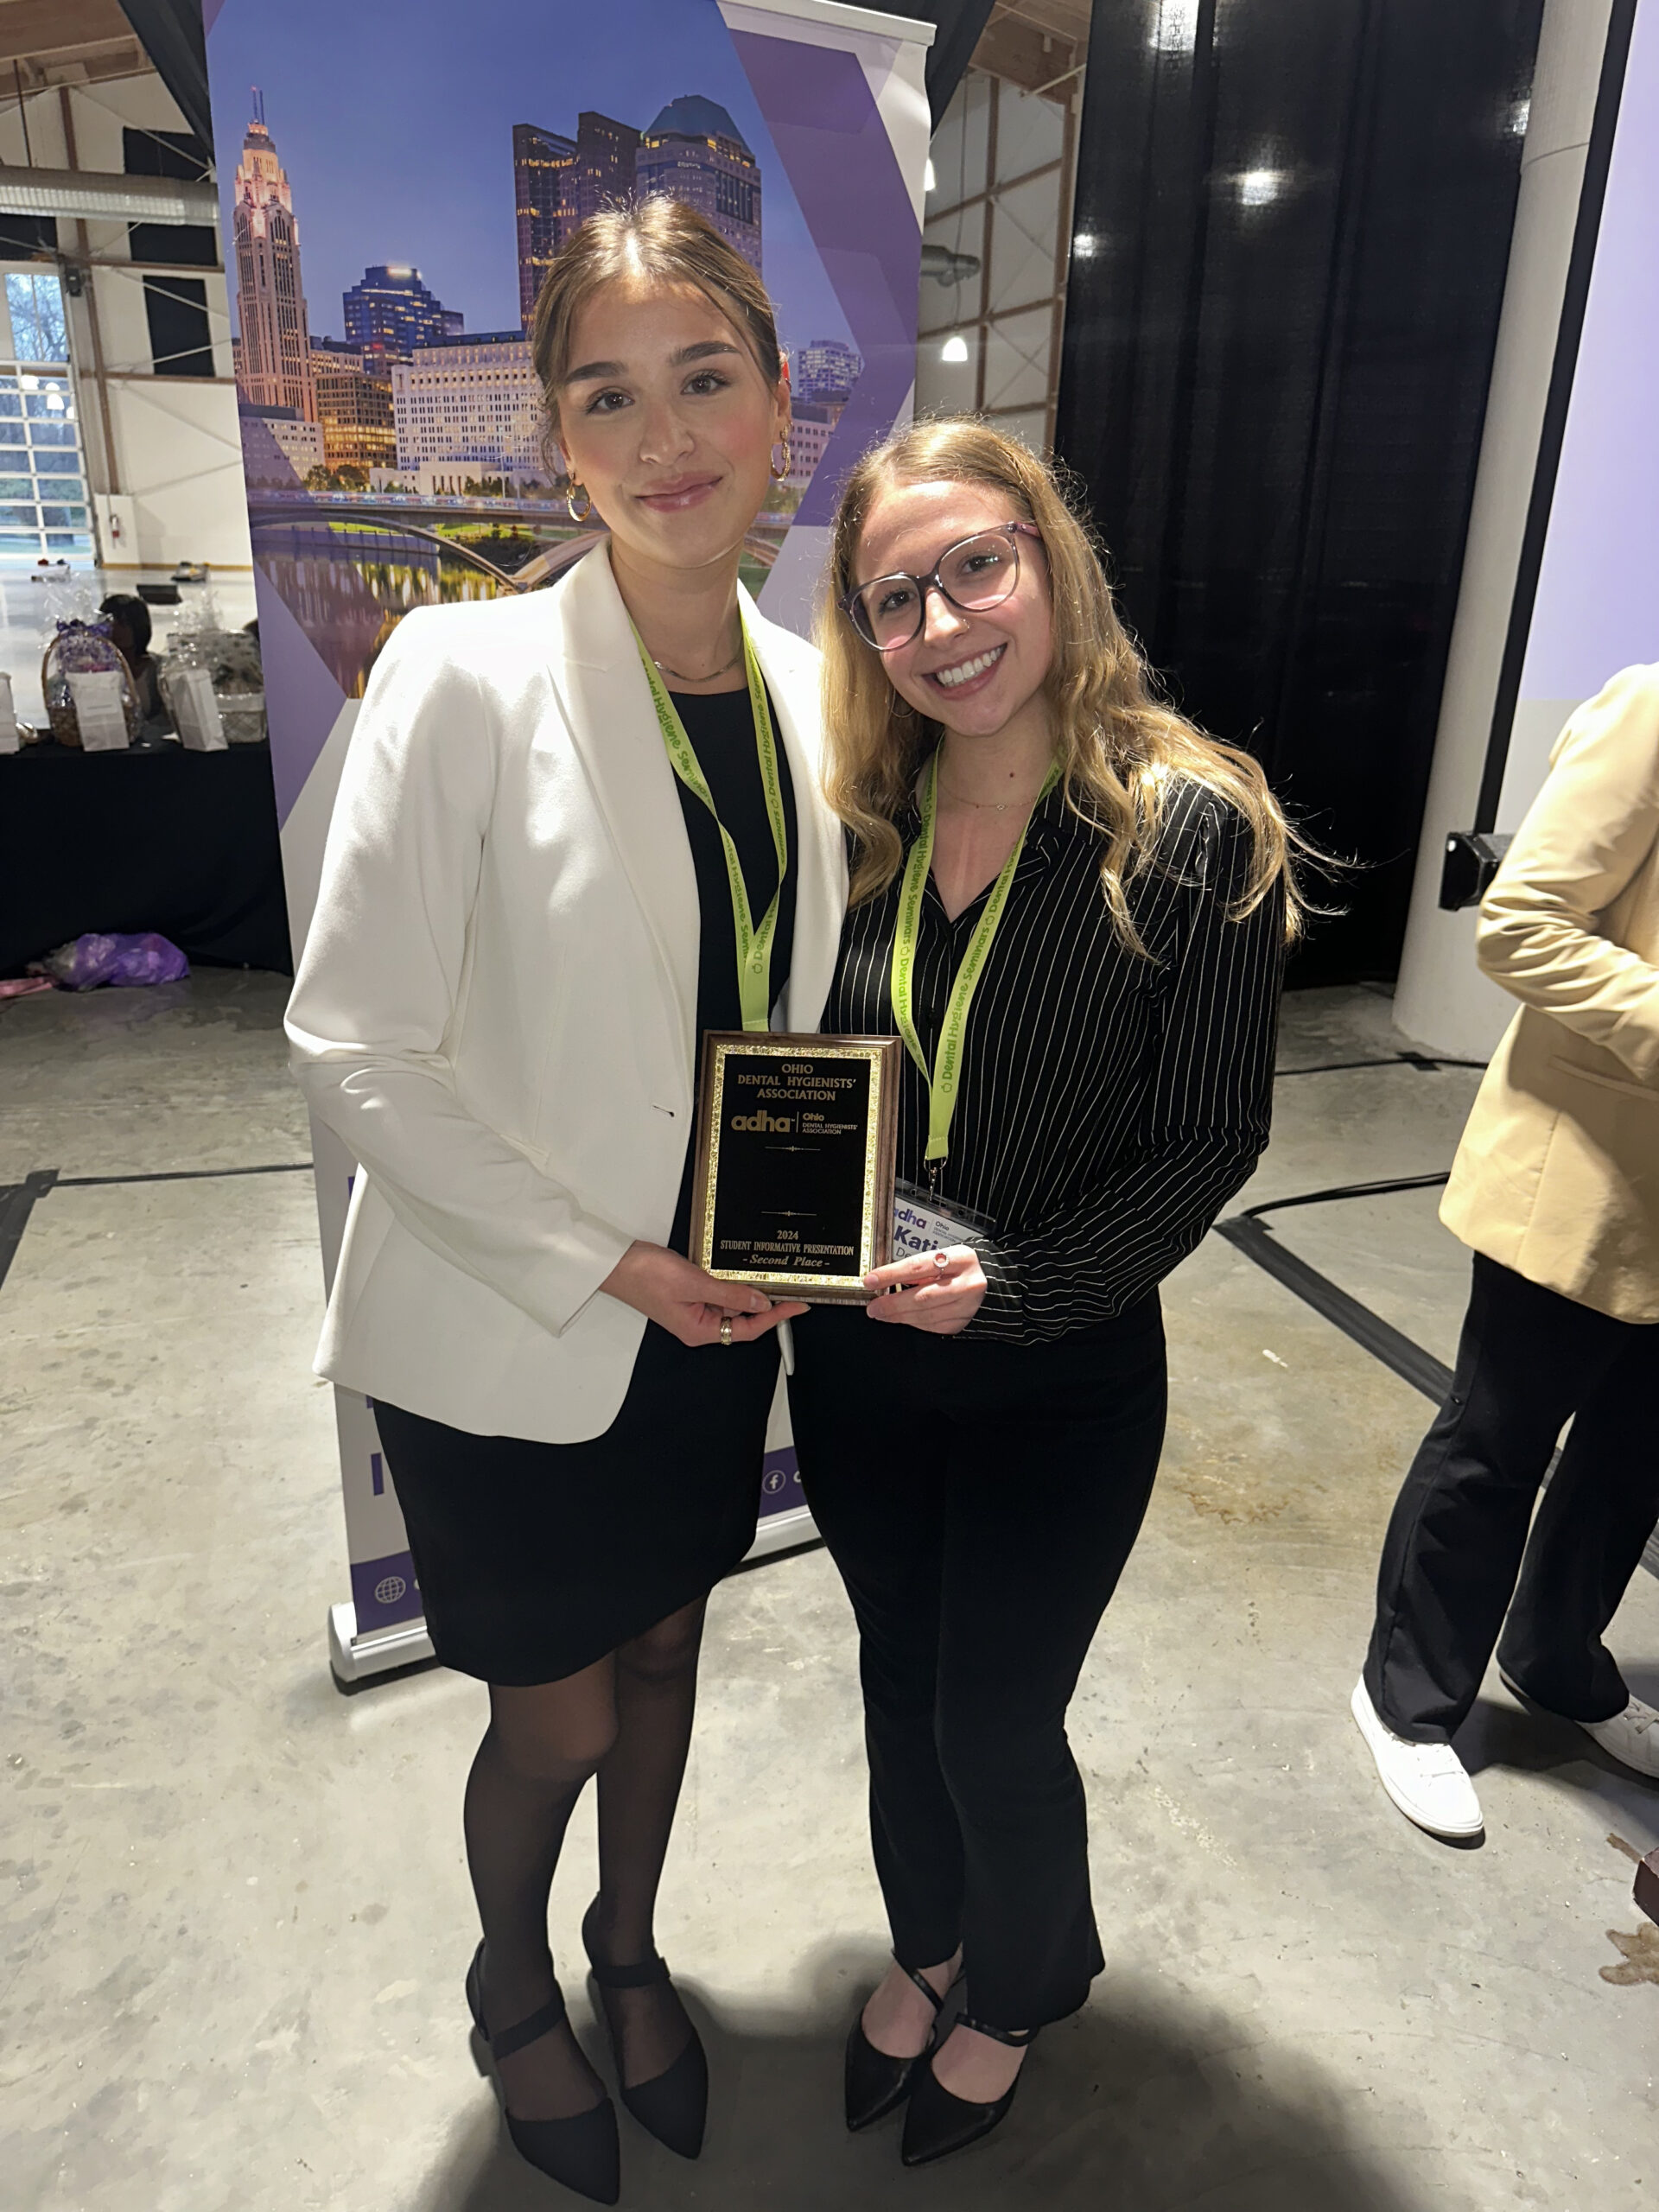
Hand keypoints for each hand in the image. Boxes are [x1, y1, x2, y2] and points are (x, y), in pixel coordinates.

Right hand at [600, 1241, 806, 1347]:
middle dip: (766, 1304)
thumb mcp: (695, 1282)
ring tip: (772, 1277)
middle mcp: (698, 1324)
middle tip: (790, 1287)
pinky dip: (733, 1283)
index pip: (748, 1329)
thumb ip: (730, 1294)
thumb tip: (762, 1303)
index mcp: (699, 1330)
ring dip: (749, 1291)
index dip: (776, 1317)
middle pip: (742, 1319)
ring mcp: (693, 1309)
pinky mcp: (688, 1294)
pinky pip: (718, 1292)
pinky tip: (743, 1272)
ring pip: (731, 1304)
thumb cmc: (645, 1275)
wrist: (614, 1261)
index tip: (798, 1306)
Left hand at [863, 1244, 985, 1334]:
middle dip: (892, 1304)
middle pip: (922, 1297)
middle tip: (873, 1306)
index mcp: (961, 1258)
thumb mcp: (945, 1257)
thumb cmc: (962, 1267)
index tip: (871, 1280)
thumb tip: (887, 1278)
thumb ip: (920, 1267)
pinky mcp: (963, 1322)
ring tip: (881, 1313)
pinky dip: (914, 1323)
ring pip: (926, 1315)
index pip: (918, 1266)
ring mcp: (967, 1306)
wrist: (995, 1282)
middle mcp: (967, 1283)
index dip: (891, 1274)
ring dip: (899, 1316)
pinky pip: (932, 1326)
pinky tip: (902, 1318)